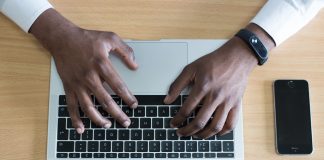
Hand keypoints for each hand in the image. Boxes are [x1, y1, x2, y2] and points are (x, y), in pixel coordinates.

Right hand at [30, 9, 137, 133]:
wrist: (62, 38)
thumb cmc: (87, 38)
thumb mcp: (110, 38)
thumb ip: (125, 51)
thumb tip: (135, 66)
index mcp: (101, 64)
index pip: (118, 85)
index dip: (128, 97)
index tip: (134, 105)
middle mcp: (89, 77)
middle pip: (105, 100)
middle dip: (117, 113)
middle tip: (126, 122)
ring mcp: (78, 84)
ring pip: (88, 107)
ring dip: (98, 119)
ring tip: (108, 126)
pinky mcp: (69, 87)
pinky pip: (71, 106)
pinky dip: (75, 119)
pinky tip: (81, 129)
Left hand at [165, 37, 258, 138]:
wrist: (237, 57)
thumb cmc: (214, 62)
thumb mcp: (191, 68)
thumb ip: (177, 84)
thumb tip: (167, 99)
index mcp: (203, 87)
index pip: (186, 110)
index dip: (177, 119)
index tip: (173, 123)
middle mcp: (215, 96)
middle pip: (200, 121)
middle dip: (187, 131)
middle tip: (181, 133)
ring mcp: (227, 102)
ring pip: (215, 126)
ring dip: (204, 135)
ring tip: (196, 135)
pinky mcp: (236, 104)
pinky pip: (231, 123)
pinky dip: (222, 132)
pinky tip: (215, 133)